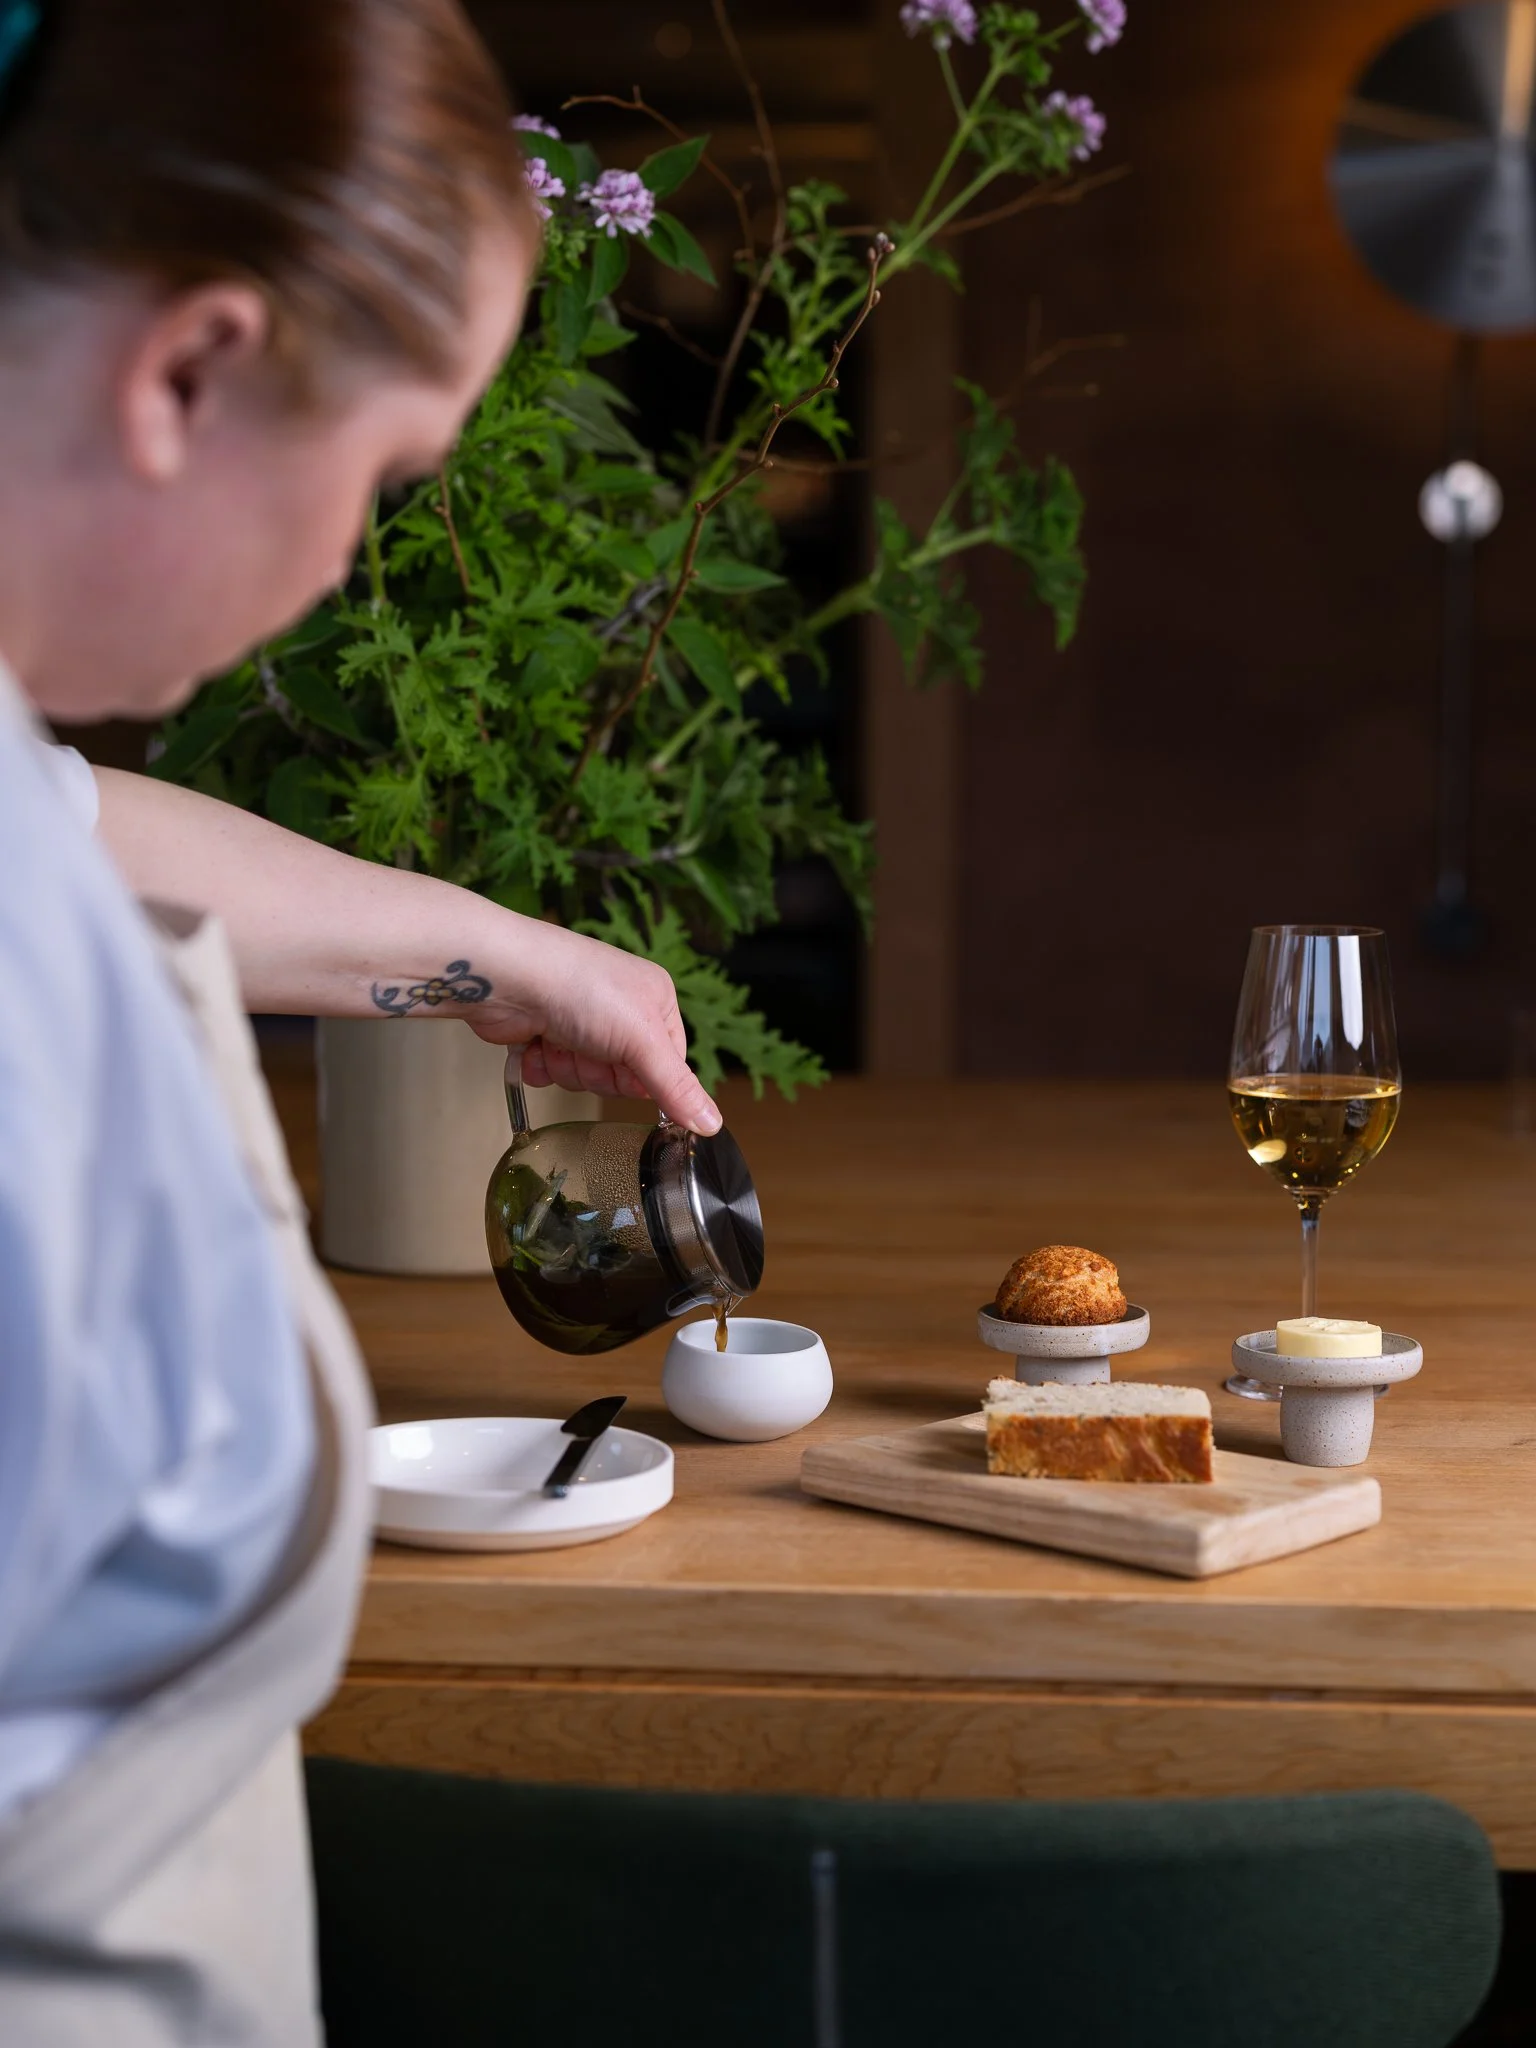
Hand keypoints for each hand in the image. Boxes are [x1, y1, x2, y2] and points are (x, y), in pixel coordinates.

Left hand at [465, 919, 720, 1135]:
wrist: (507, 975)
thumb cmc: (580, 988)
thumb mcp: (641, 1040)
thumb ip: (676, 1086)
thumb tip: (714, 1124)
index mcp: (655, 1000)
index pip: (668, 1064)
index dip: (645, 1078)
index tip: (627, 1068)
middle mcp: (620, 1008)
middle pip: (624, 1077)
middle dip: (600, 1072)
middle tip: (589, 1047)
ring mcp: (580, 1020)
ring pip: (586, 1078)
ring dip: (569, 1067)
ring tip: (558, 1037)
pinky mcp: (546, 1033)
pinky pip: (553, 1073)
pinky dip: (542, 1064)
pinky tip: (535, 1042)